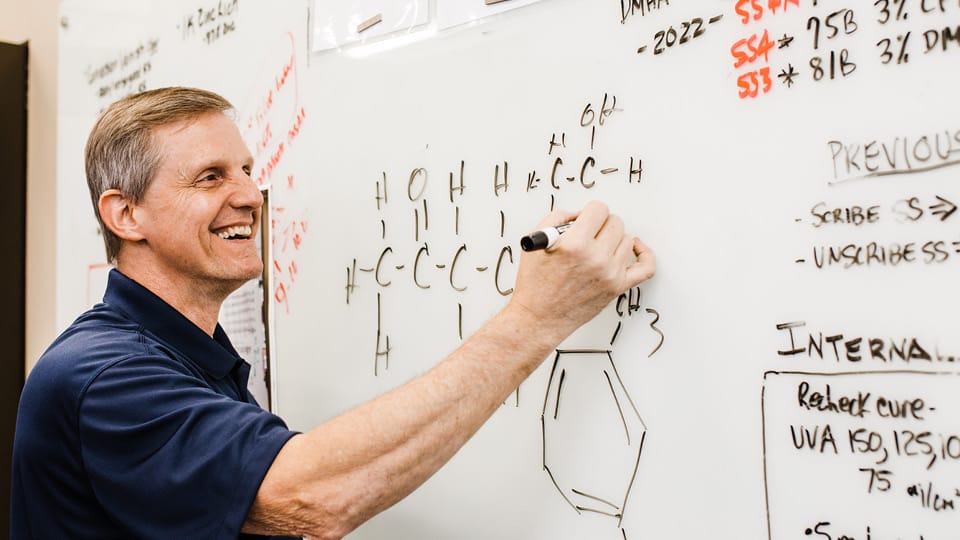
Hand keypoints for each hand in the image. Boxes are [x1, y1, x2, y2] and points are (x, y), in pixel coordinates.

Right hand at [509, 200, 655, 339]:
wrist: (539, 317)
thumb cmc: (535, 284)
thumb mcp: (534, 241)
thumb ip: (558, 218)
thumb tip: (579, 214)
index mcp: (575, 244)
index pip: (599, 209)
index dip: (590, 211)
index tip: (585, 218)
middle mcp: (596, 259)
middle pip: (615, 222)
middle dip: (601, 223)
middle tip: (589, 233)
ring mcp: (610, 274)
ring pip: (627, 239)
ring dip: (614, 238)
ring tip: (598, 246)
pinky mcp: (618, 287)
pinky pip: (646, 267)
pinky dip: (644, 254)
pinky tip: (635, 247)